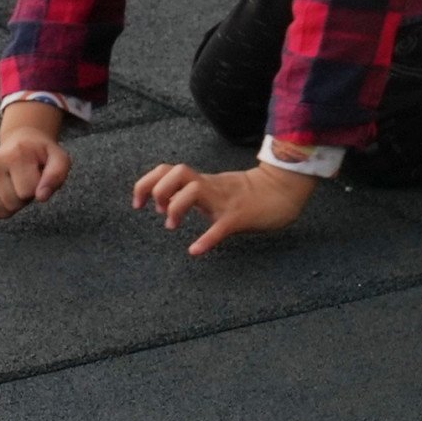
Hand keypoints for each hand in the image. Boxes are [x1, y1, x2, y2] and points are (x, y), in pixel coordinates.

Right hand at [0, 103, 71, 221]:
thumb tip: (41, 197)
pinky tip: (5, 197)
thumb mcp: (59, 159)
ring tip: (17, 188)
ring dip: (12, 206)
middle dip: (25, 199)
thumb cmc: (42, 154)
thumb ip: (56, 176)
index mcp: (16, 154)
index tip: (38, 177)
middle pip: (11, 202)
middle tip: (28, 183)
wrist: (21, 141)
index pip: (27, 191)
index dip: (38, 190)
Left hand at [130, 157, 314, 256]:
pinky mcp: (239, 217)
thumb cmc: (249, 195)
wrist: (283, 191)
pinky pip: (220, 227)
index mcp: (203, 182)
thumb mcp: (216, 189)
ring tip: (172, 225)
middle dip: (158, 190)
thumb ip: (194, 193)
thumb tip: (168, 203)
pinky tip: (196, 250)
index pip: (167, 170)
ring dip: (176, 207)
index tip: (138, 203)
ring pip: (194, 191)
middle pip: (176, 172)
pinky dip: (206, 239)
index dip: (146, 183)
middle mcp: (210, 187)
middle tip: (159, 211)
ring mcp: (224, 200)